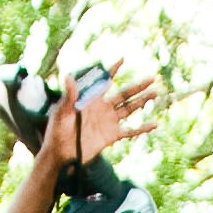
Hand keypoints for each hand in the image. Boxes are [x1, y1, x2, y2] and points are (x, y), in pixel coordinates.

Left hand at [44, 63, 160, 171]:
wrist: (60, 153)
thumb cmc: (57, 130)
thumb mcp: (61, 111)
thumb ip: (69, 95)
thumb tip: (68, 76)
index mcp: (91, 98)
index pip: (105, 80)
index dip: (113, 70)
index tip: (122, 59)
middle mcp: (103, 108)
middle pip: (124, 94)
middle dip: (138, 86)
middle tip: (152, 78)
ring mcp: (108, 122)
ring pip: (129, 109)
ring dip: (142, 101)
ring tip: (155, 93)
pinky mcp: (111, 136)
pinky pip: (130, 132)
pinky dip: (142, 129)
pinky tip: (154, 124)